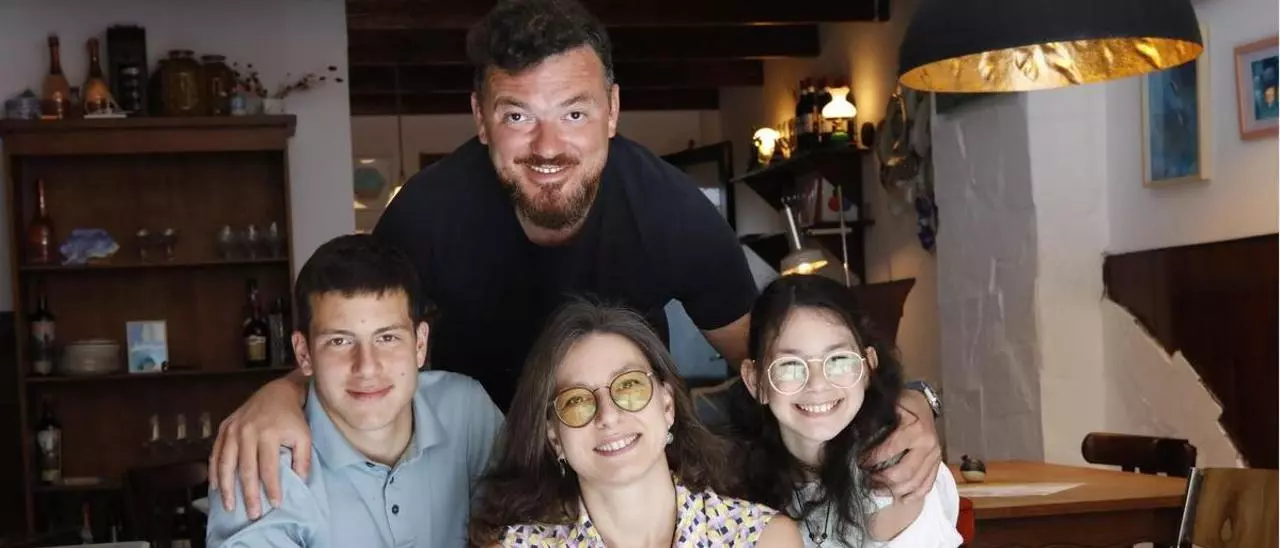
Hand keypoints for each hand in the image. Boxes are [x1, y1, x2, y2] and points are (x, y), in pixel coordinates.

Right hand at [209, 374, 310, 518]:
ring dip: (227, 488)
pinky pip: (215, 453)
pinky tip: (216, 487)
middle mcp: (248, 432)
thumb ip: (303, 459)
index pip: (269, 468)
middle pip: (246, 469)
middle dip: (249, 494)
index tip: (275, 505)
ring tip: (230, 506)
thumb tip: (300, 482)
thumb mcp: (305, 436)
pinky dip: (214, 471)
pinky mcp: (225, 427)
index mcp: (269, 434)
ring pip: (226, 463)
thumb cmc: (292, 418)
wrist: (277, 392)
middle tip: (253, 514)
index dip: (272, 488)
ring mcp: (233, 429)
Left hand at [864, 390, 940, 502]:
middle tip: (867, 481)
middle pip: (904, 472)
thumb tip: (852, 431)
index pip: (890, 449)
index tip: (859, 463)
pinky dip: (914, 495)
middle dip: (882, 480)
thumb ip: (875, 416)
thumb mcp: (890, 404)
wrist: (925, 403)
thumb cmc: (903, 404)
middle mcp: (928, 445)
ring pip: (915, 482)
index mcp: (916, 429)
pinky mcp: (937, 463)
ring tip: (877, 490)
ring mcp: (935, 456)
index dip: (872, 459)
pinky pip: (927, 484)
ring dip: (895, 490)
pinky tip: (901, 500)